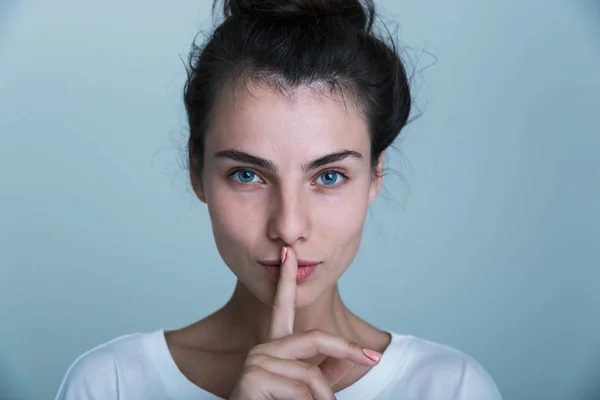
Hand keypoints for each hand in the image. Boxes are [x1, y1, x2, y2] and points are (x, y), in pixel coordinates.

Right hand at [228, 246, 380, 399]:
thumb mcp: (307, 393)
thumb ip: (325, 375)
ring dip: (324, 399)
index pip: (281, 308)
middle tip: (372, 358)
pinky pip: (300, 387)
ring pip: (311, 374)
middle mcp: (262, 349)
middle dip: (347, 348)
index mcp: (274, 349)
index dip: (286, 280)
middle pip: (315, 338)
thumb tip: (350, 359)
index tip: (289, 254)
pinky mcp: (253, 377)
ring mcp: (256, 361)